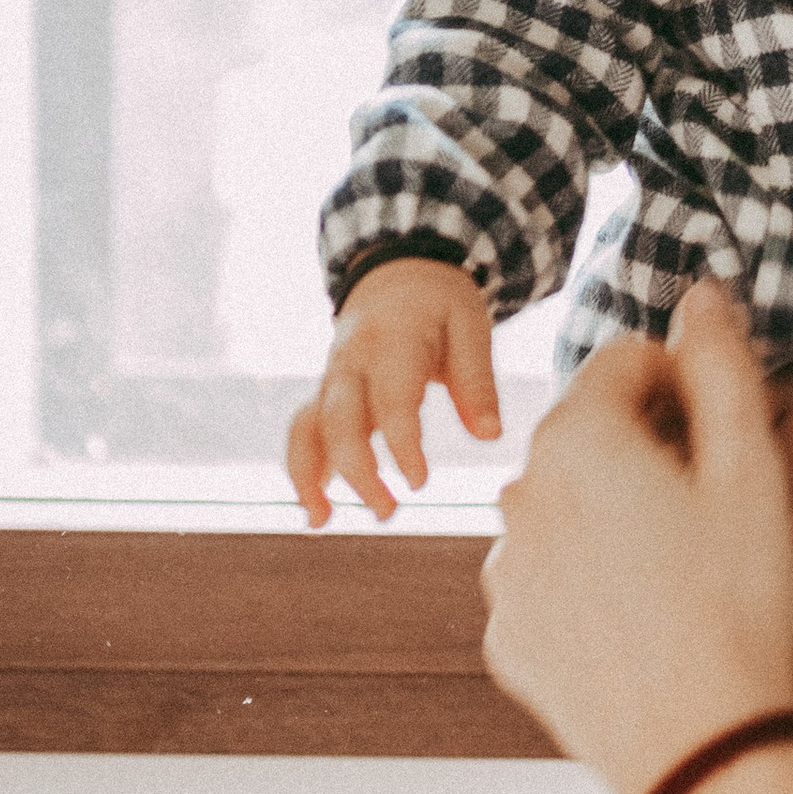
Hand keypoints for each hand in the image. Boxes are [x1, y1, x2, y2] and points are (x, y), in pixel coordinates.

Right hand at [287, 256, 501, 524]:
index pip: (391, 399)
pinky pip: (302, 430)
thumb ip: (478, 380)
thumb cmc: (440, 303)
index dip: (402, 444)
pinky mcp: (324, 392)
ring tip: (321, 522)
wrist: (396, 271)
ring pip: (306, 426)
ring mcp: (331, 377)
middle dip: (357, 470)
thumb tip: (490, 436)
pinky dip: (302, 469)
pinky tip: (317, 508)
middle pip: (339, 419)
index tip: (420, 483)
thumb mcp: (470, 325)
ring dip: (308, 475)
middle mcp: (351, 360)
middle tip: (388, 512)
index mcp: (392, 340)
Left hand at [480, 283, 792, 793]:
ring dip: (610, 516)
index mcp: (577, 439)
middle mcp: (518, 495)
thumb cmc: (736, 603)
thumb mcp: (751, 469)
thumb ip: (720, 364)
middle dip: (644, 449)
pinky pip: (547, 580)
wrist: (702, 752)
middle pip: (589, 432)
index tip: (721, 441)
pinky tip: (641, 622)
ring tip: (677, 574)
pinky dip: (586, 584)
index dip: (685, 386)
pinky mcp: (506, 637)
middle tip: (710, 510)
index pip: (626, 360)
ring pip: (564, 508)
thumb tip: (699, 294)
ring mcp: (502, 572)